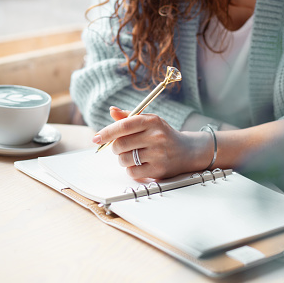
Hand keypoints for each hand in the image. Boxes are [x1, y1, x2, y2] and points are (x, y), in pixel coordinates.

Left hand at [92, 107, 212, 179]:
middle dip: (116, 148)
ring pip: (124, 159)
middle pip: (120, 144)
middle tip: (122, 147)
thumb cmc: (163, 135)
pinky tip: (140, 164)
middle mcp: (156, 136)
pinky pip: (132, 172)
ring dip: (123, 159)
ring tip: (134, 156)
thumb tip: (112, 110)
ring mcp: (158, 154)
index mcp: (152, 121)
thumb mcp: (149, 122)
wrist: (188, 151)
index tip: (95, 138)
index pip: (124, 126)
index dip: (107, 132)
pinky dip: (131, 169)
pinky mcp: (159, 169)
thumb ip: (129, 117)